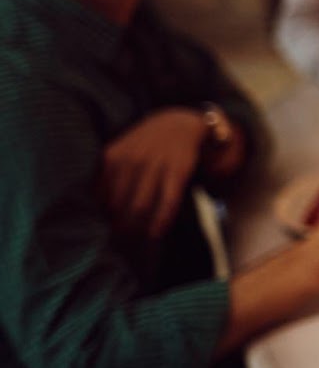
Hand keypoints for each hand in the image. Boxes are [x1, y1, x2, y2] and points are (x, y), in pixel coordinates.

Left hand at [100, 108, 208, 239]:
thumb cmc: (142, 146)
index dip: (101, 218)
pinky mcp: (178, 170)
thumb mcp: (118, 153)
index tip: (102, 233)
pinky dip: (161, 220)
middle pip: (120, 205)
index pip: (100, 197)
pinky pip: (168, 201)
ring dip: (137, 228)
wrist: (177, 124)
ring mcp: (156, 165)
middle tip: (119, 243)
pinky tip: (156, 234)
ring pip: (142, 206)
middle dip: (118, 228)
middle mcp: (132, 161)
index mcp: (112, 158)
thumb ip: (103, 176)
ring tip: (134, 242)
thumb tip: (91, 209)